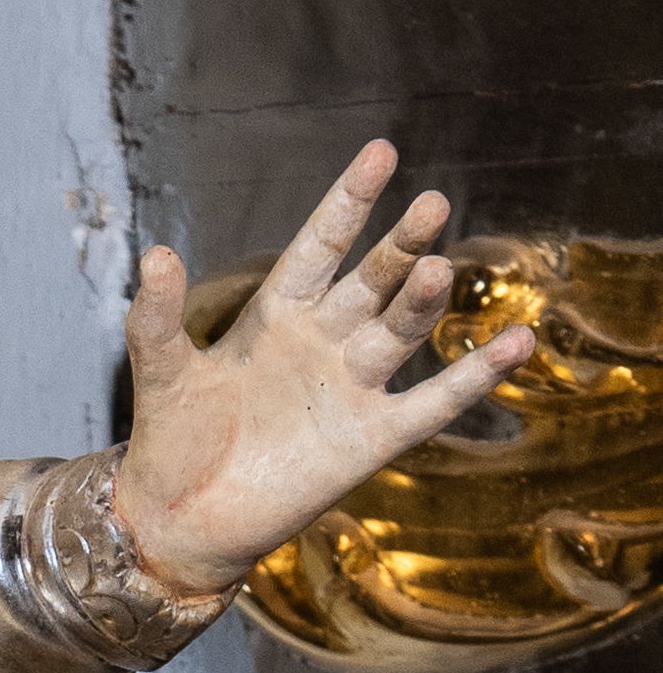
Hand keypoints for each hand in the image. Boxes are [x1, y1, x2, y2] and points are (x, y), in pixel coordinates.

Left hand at [115, 141, 533, 595]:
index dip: (350, 201)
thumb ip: (157, 317)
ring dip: (421, 302)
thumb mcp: (162, 373)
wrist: (182, 520)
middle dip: (400, 245)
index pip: (322, 244)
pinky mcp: (373, 438)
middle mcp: (325, 340)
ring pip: (400, 331)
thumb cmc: (171, 441)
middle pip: (373, 280)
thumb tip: (155, 253)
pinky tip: (518, 343)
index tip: (382, 152)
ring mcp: (354, 387)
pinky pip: (433, 403)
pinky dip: (474, 377)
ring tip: (437, 269)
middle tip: (432, 203)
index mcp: (278, 313)